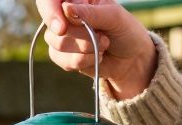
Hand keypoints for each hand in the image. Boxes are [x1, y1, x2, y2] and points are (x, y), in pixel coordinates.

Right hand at [35, 0, 155, 99]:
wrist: (131, 59)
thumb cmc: (125, 30)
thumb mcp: (113, 16)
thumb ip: (90, 13)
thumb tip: (66, 9)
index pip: (50, 1)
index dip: (51, 13)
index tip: (62, 28)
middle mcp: (64, 15)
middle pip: (55, 26)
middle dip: (82, 36)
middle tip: (104, 37)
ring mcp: (61, 35)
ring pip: (58, 44)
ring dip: (84, 49)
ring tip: (103, 45)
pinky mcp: (62, 55)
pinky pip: (62, 60)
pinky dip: (82, 61)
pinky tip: (95, 57)